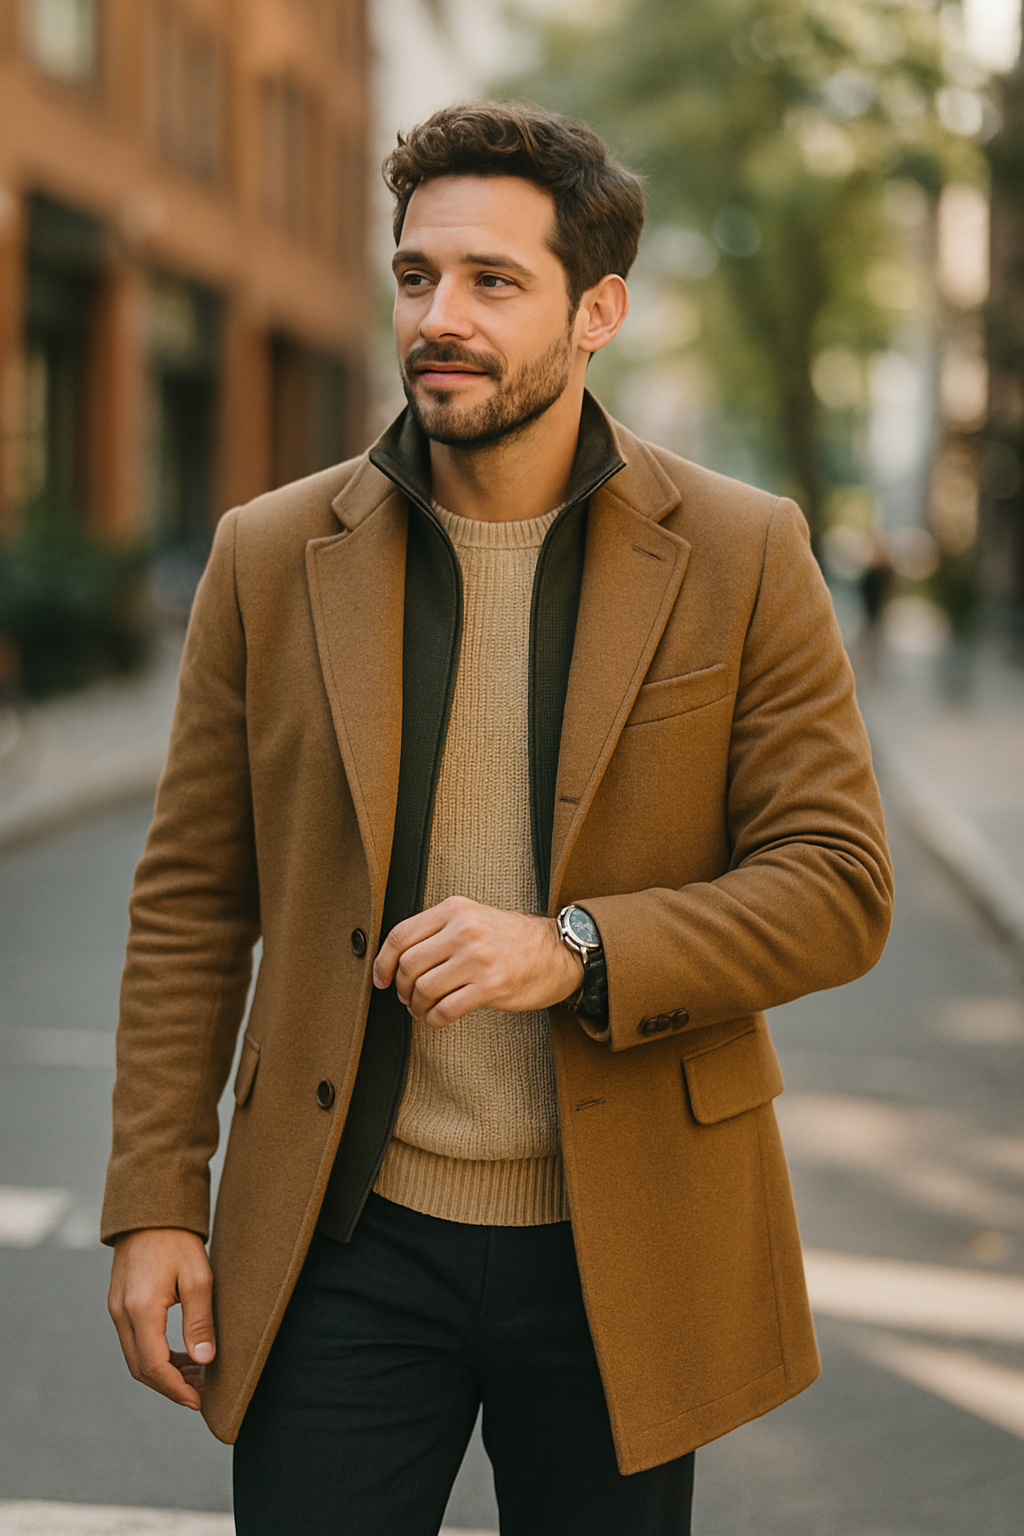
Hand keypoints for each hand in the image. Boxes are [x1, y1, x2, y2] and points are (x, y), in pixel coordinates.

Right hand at [108, 1228, 215, 1410]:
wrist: (150, 1210)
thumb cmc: (178, 1240)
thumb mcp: (198, 1278)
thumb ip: (199, 1322)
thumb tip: (204, 1361)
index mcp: (141, 1309)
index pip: (155, 1366)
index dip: (177, 1388)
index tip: (198, 1400)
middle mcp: (122, 1313)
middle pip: (141, 1368)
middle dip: (171, 1385)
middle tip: (201, 1392)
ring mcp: (117, 1309)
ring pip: (136, 1357)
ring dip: (163, 1372)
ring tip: (196, 1374)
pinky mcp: (119, 1303)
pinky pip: (134, 1341)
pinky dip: (155, 1355)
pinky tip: (179, 1354)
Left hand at [373, 896, 583, 1026]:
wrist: (558, 951)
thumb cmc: (512, 939)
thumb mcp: (473, 917)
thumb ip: (439, 929)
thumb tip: (397, 957)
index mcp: (455, 910)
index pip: (400, 935)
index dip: (383, 962)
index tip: (382, 979)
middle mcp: (464, 930)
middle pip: (408, 965)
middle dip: (401, 988)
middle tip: (408, 997)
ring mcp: (478, 959)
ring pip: (423, 990)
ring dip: (417, 1007)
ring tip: (423, 1009)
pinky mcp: (491, 986)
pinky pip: (445, 1010)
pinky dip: (434, 1019)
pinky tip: (438, 1017)